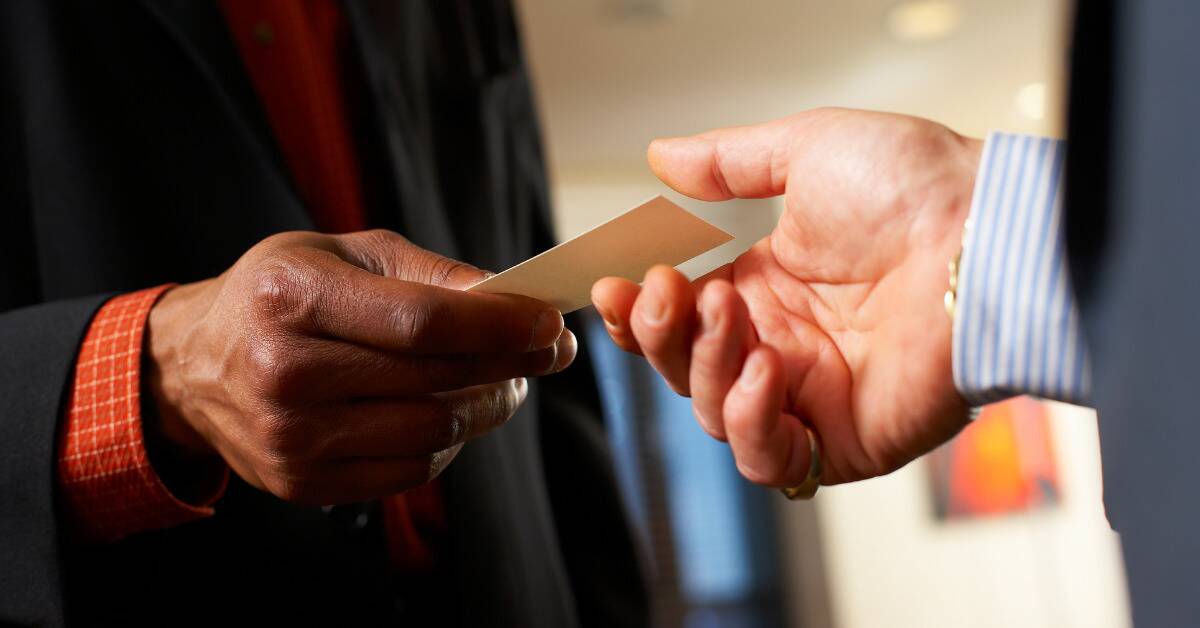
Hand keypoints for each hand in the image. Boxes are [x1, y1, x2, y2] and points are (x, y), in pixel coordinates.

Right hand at [145, 229, 573, 504]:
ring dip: (489, 406)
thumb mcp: (342, 255)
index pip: (421, 321)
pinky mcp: (301, 482)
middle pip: (435, 378)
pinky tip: (453, 411)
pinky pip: (410, 470)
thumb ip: (427, 273)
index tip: (550, 323)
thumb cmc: (281, 295)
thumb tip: (511, 295)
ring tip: (508, 382)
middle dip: (512, 365)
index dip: (499, 325)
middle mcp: (284, 371)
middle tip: (549, 353)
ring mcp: (290, 436)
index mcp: (293, 297)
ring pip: (432, 431)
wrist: (192, 367)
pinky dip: (448, 440)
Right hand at [592, 108, 981, 486]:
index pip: (680, 318)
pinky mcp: (844, 440)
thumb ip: (727, 162)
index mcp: (768, 287)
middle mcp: (783, 345)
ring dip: (706, 366)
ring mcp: (811, 396)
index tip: (614, 283)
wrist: (986, 236)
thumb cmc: (915, 188)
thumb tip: (661, 155)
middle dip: (659, 333)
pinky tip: (766, 369)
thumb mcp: (807, 151)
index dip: (638, 311)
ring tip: (733, 314)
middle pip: (685, 369)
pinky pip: (770, 460)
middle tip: (665, 290)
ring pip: (715, 414)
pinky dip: (751, 422)